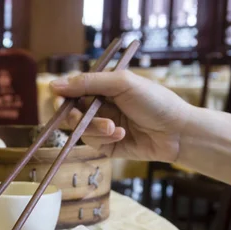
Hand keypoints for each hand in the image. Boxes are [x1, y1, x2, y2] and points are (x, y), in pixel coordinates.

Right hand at [51, 70, 191, 162]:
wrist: (177, 131)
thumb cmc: (155, 101)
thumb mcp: (121, 83)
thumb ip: (88, 83)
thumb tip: (53, 85)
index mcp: (102, 87)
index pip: (71, 90)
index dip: (61, 96)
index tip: (58, 101)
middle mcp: (99, 106)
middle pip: (70, 112)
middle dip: (74, 116)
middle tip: (78, 117)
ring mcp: (102, 127)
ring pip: (79, 129)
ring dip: (94, 128)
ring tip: (114, 128)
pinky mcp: (106, 146)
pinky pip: (91, 143)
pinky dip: (104, 138)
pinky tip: (121, 135)